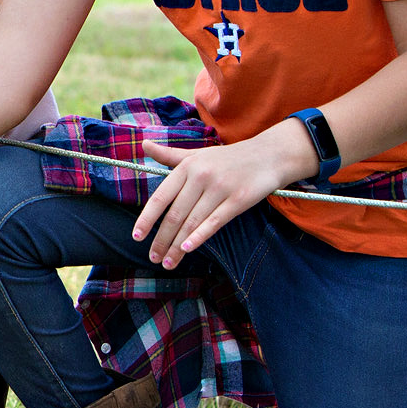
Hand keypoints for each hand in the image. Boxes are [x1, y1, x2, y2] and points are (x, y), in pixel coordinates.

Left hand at [131, 131, 311, 268]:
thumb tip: (144, 145)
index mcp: (186, 167)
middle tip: (153, 257)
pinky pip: (214, 222)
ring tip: (168, 263)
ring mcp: (220, 188)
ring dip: (177, 246)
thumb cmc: (227, 158)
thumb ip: (169, 155)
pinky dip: (199, 236)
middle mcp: (200, 177)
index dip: (147, 219)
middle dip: (162, 240)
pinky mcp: (239, 200)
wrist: (269, 155)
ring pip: (192, 222)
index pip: (160, 197)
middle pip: (175, 215)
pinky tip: (187, 249)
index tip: (137, 237)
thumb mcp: (197, 154)